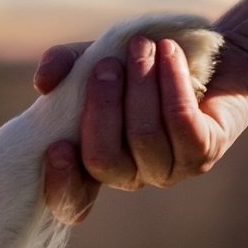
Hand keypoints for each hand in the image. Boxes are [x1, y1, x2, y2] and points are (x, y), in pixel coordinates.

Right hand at [35, 32, 247, 223]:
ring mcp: (168, 170)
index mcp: (94, 163)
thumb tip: (44, 82)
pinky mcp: (203, 152)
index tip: (56, 148)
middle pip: (103, 159)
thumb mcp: (91, 60)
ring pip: (143, 135)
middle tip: (107, 64)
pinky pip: (180, 121)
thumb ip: (62, 66)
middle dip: (102, 107)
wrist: (201, 53)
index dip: (62, 184)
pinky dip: (171, 82)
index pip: (72, 202)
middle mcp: (129, 176)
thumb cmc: (136, 64)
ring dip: (140, 83)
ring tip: (142, 46)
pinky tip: (169, 53)